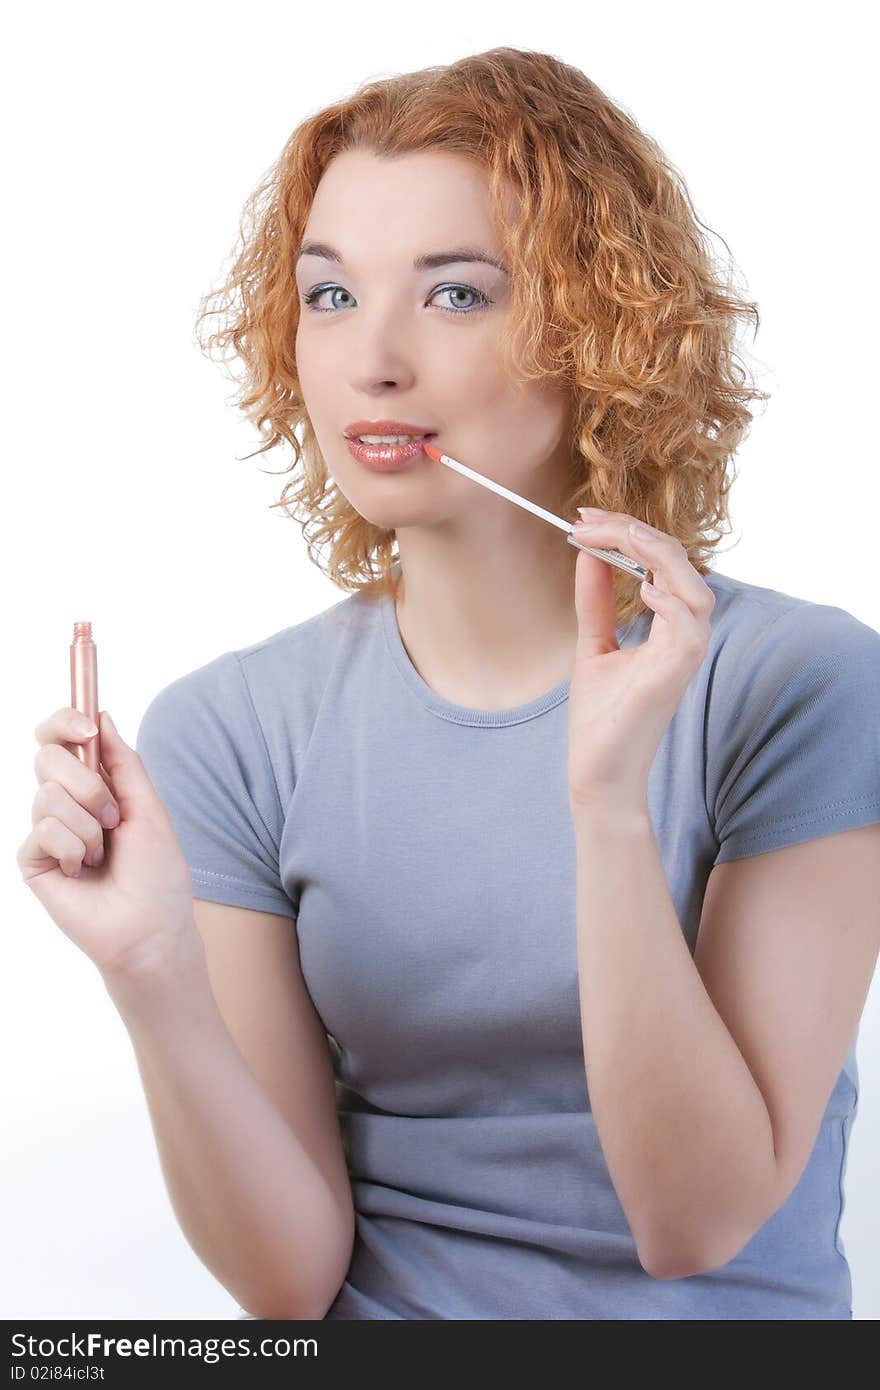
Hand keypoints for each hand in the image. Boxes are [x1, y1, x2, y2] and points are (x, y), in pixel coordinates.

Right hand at [18, 708, 196, 981]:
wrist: (150, 927)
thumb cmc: (157, 873)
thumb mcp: (147, 807)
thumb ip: (123, 762)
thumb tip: (101, 714)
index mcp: (94, 784)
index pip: (60, 738)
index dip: (64, 722)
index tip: (86, 728)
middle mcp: (65, 802)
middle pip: (47, 756)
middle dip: (87, 784)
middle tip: (112, 817)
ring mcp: (47, 830)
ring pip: (47, 794)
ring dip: (87, 825)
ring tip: (102, 854)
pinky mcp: (34, 859)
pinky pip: (42, 829)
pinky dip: (72, 847)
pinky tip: (81, 871)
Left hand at [567, 508, 714, 811]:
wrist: (599, 771)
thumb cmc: (601, 717)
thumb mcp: (594, 644)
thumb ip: (597, 601)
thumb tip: (588, 555)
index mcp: (669, 627)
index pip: (662, 563)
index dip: (627, 533)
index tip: (585, 518)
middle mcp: (685, 638)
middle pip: (681, 566)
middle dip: (637, 534)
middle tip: (590, 519)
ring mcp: (684, 657)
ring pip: (696, 591)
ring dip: (661, 557)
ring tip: (624, 537)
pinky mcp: (676, 675)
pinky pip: (690, 628)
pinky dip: (672, 602)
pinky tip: (643, 588)